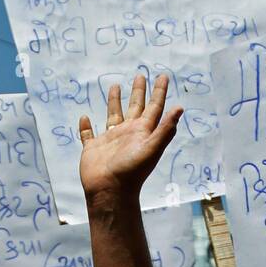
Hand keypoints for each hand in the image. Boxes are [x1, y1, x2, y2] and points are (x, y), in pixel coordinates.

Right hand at [79, 75, 182, 203]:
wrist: (110, 191)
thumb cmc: (131, 171)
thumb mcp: (151, 148)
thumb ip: (164, 129)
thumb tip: (180, 108)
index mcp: (142, 132)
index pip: (154, 108)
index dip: (159, 92)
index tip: (163, 76)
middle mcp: (127, 133)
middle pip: (135, 107)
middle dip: (138, 92)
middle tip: (141, 75)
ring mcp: (110, 141)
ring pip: (112, 115)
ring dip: (114, 102)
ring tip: (115, 86)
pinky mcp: (93, 148)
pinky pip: (88, 134)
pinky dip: (86, 127)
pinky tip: (84, 117)